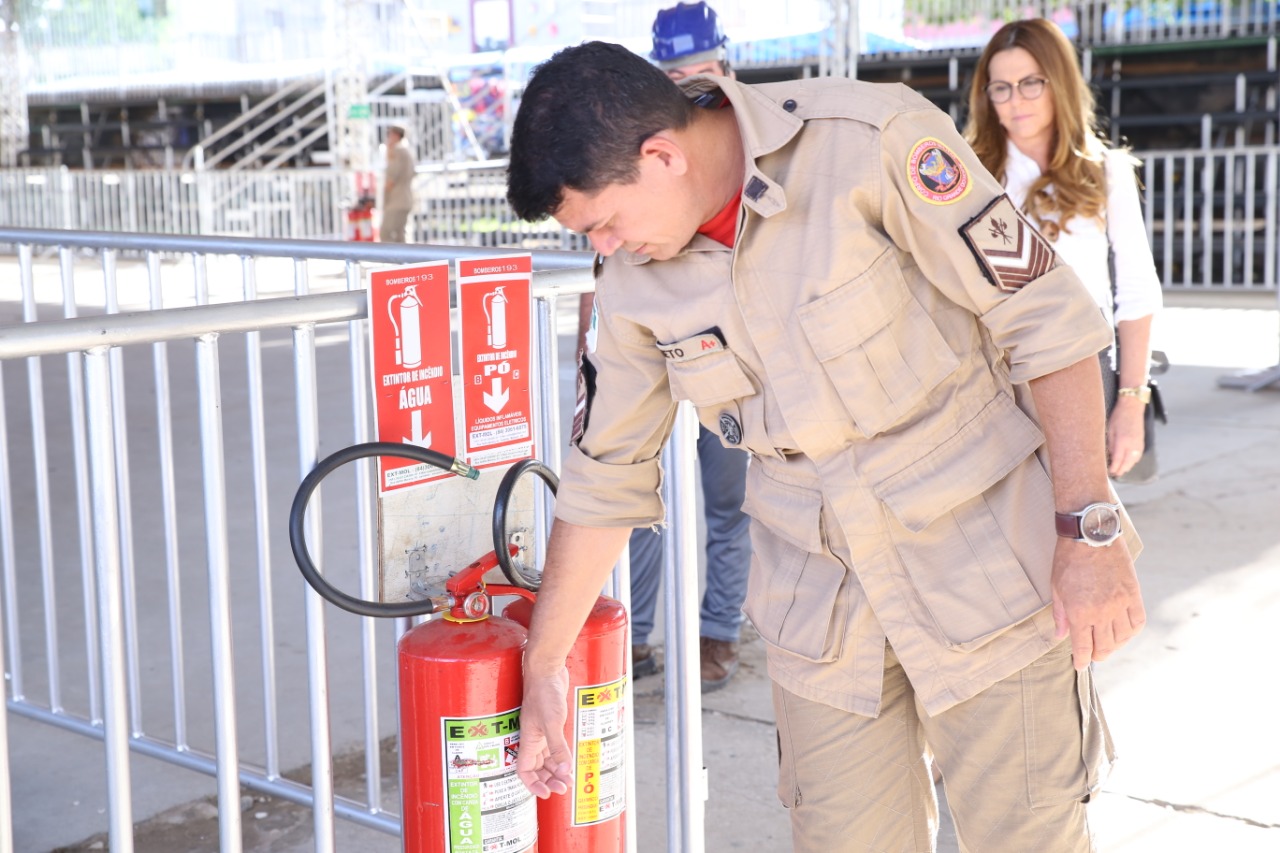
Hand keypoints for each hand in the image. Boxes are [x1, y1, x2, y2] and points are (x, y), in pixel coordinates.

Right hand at [516, 665, 572, 797]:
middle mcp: (533, 738)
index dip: (532, 784)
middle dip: (548, 780)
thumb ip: (558, 747)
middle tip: (563, 788)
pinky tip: (570, 760)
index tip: (546, 793)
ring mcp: (542, 730)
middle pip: (537, 767)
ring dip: (556, 770)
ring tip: (568, 779)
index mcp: (528, 740)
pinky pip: (554, 745)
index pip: (524, 770)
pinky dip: (561, 755)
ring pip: (546, 758)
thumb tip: (565, 771)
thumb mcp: (552, 722)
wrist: (548, 668)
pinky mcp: (551, 722)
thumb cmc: (544, 692)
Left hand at [1050, 537, 1145, 669]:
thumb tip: (1060, 636)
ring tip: (1107, 644)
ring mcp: (1120, 604)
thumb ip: (1060, 615)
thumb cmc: (1068, 559)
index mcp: (1080, 612)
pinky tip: (1123, 632)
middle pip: (1104, 647)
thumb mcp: (1056, 587)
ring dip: (1114, 646)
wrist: (1091, 535)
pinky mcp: (1133, 594)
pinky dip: (1131, 631)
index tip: (1079, 665)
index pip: (1083, 647)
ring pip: (1122, 638)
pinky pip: (1137, 622)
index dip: (1081, 660)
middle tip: (1092, 656)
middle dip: (1097, 656)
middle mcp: (1102, 612)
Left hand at [1107, 398, 1145, 477]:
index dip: (1113, 468)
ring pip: (1133, 461)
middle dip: (1120, 470)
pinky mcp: (1142, 442)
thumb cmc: (1118, 417)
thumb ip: (1110, 445)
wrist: (1132, 407)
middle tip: (1113, 474)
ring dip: (1127, 467)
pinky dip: (1132, 462)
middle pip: (1127, 463)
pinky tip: (1128, 463)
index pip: (1118, 460)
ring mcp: (1139, 444)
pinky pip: (1138, 456)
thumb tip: (1110, 456)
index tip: (1109, 472)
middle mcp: (1132, 445)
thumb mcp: (1109, 430)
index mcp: (1123, 442)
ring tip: (1120, 471)